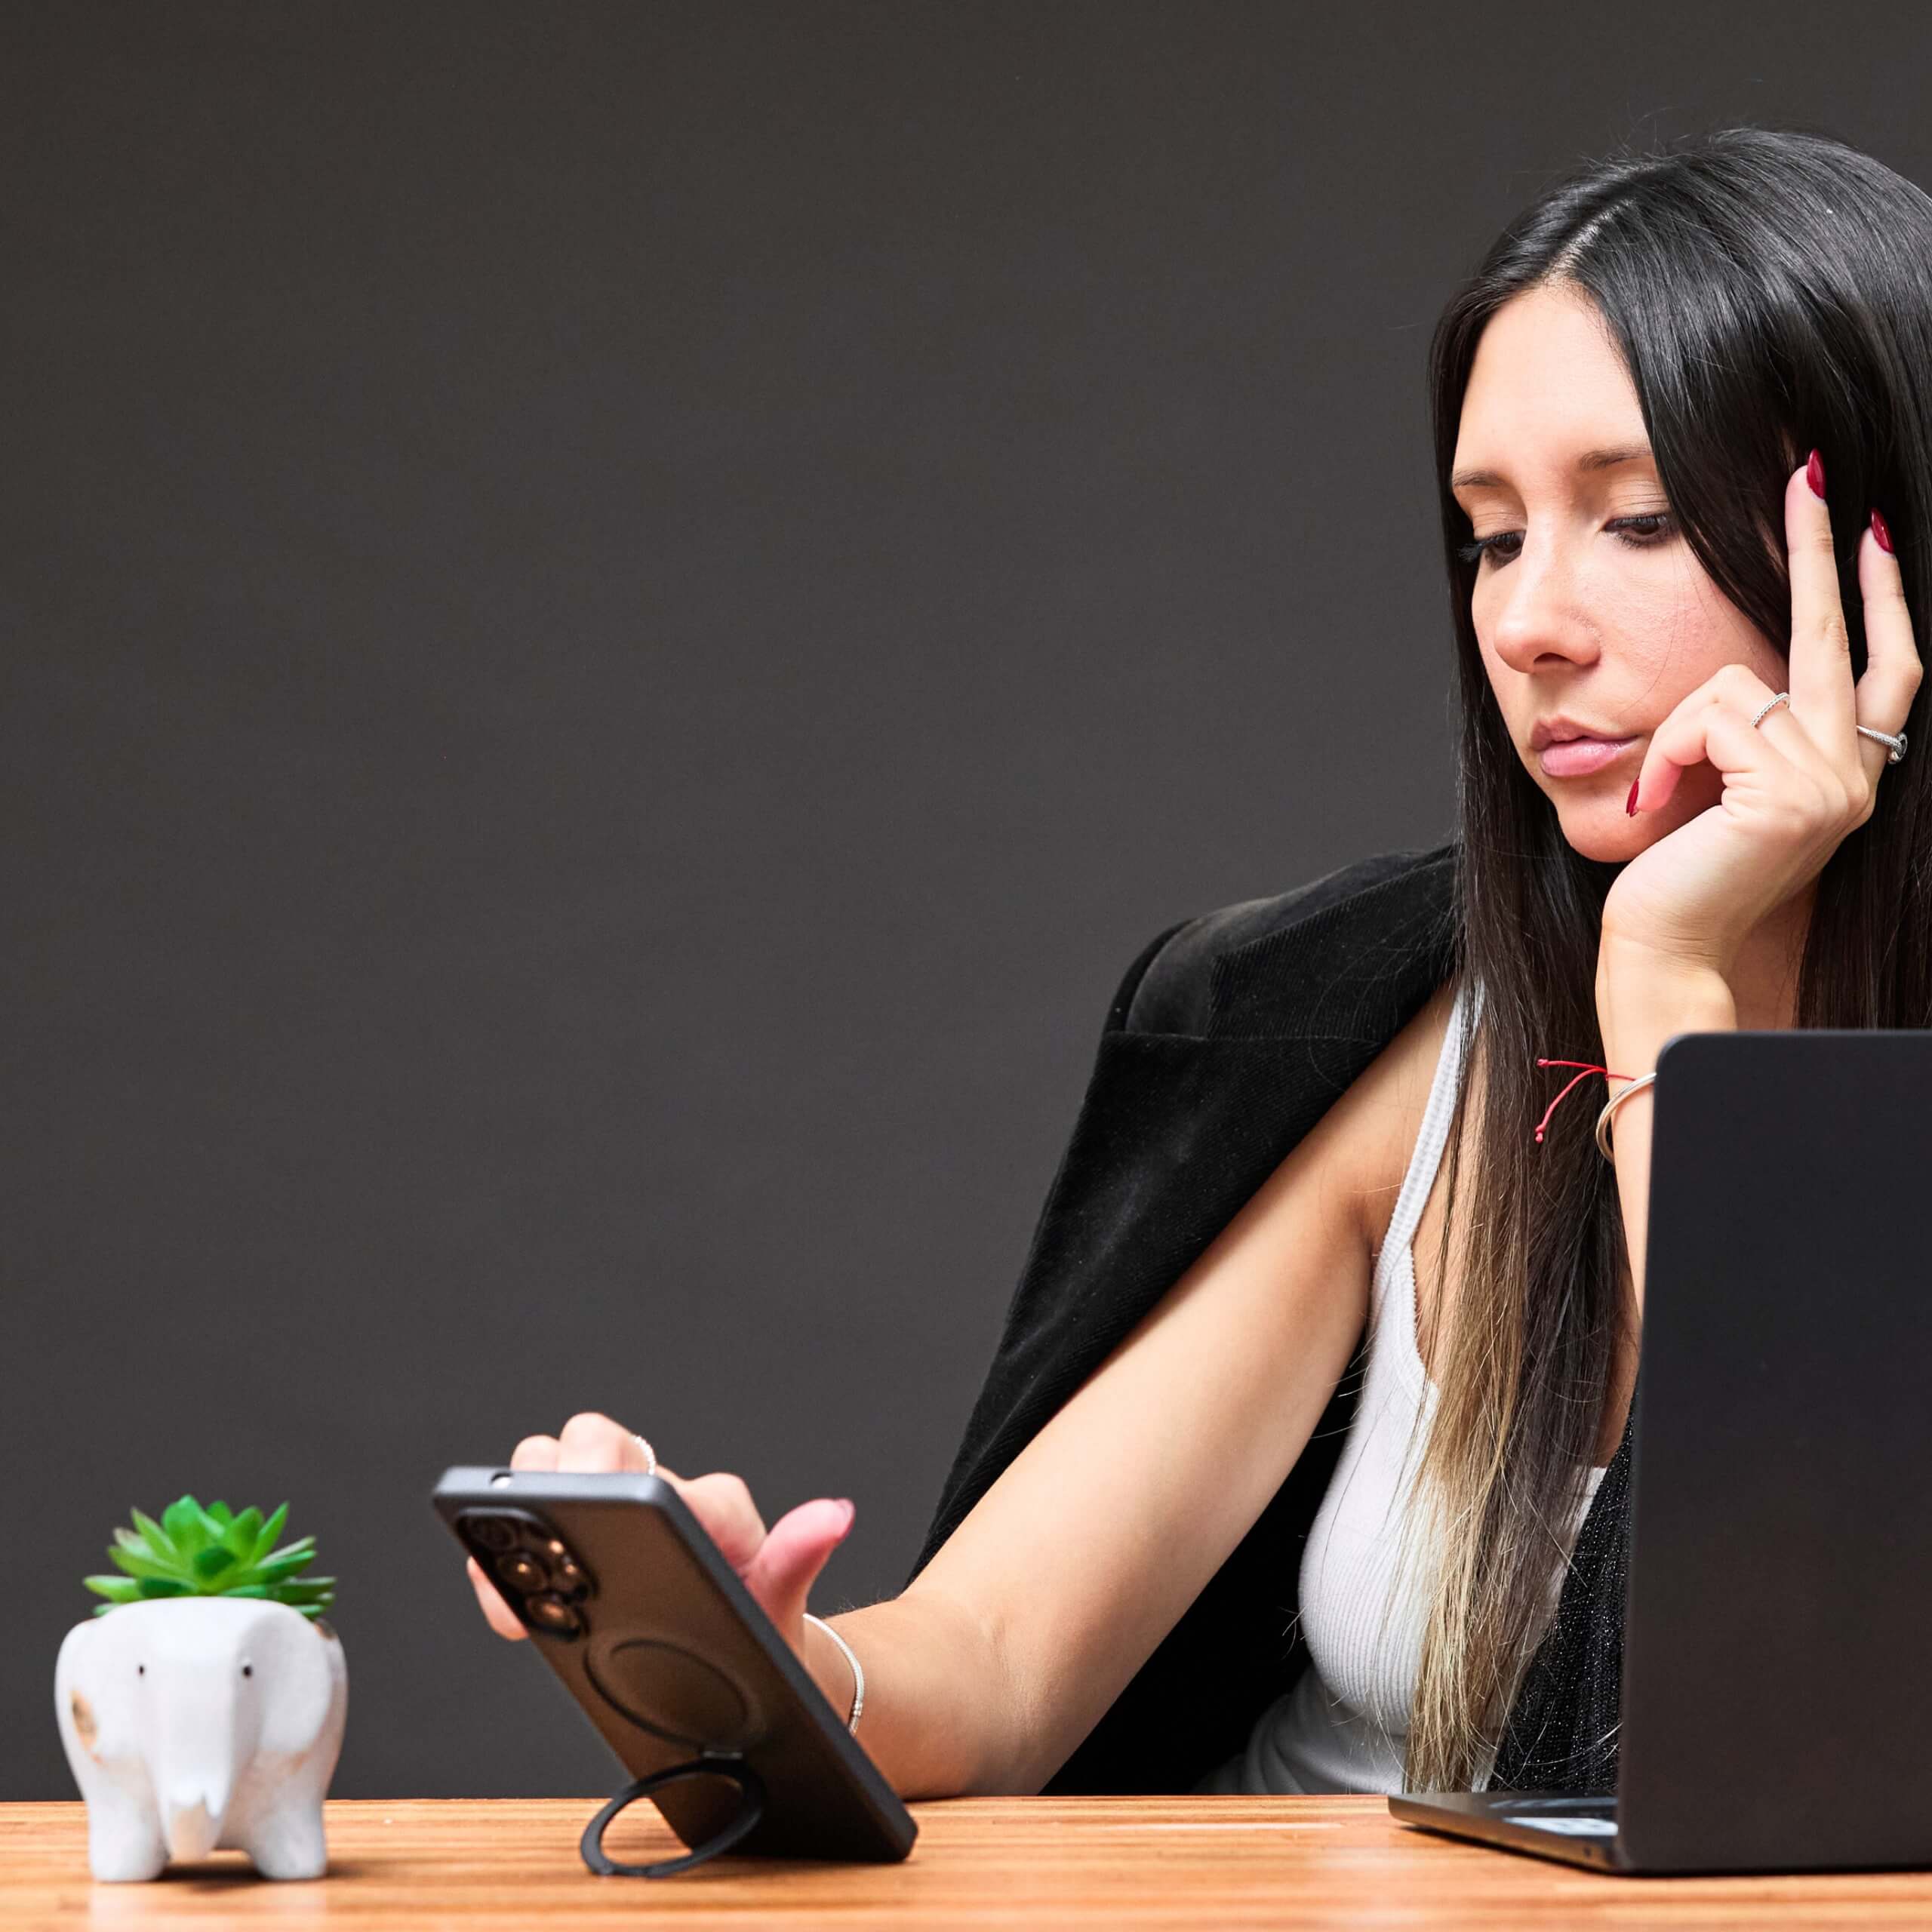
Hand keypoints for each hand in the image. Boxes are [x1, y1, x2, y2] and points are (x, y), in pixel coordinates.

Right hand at [465, 1411, 855, 1667]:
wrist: (740, 1654)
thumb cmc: (757, 1625)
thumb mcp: (780, 1606)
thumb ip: (797, 1559)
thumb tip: (834, 1515)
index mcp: (708, 1505)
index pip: (677, 1481)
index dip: (654, 1495)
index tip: (644, 1517)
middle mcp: (654, 1490)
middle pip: (594, 1439)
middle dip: (574, 1472)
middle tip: (562, 1524)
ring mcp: (603, 1513)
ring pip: (545, 1468)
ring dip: (525, 1508)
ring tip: (522, 1579)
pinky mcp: (563, 1545)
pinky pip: (516, 1529)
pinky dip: (498, 1561)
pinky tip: (508, 1610)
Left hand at [1604, 455, 1920, 977]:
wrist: (1666, 943)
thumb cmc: (1682, 874)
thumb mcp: (1727, 791)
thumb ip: (1754, 735)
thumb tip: (1748, 680)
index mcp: (1847, 772)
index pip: (1887, 667)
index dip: (1882, 596)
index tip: (1870, 526)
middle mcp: (1856, 776)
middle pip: (1840, 639)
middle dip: (1817, 549)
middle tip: (1805, 471)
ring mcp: (1832, 786)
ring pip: (1736, 685)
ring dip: (1677, 731)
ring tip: (1664, 793)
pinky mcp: (1789, 796)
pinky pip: (1710, 720)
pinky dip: (1668, 754)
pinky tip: (1660, 805)